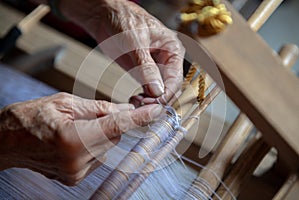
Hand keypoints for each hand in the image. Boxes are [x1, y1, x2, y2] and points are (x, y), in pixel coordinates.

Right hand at [0, 92, 161, 184]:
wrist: (5, 142)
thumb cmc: (29, 118)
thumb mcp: (64, 102)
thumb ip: (99, 108)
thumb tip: (125, 109)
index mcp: (72, 138)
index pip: (116, 126)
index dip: (139, 118)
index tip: (156, 112)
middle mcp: (76, 161)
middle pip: (114, 137)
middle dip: (111, 123)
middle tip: (93, 114)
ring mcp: (76, 173)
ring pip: (108, 148)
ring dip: (102, 134)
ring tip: (78, 127)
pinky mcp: (75, 178)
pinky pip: (98, 157)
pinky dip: (94, 145)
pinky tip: (76, 139)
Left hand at [59, 0, 184, 105]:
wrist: (104, 16)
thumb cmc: (123, 19)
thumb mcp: (135, 42)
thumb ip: (146, 67)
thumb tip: (158, 90)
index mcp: (172, 48)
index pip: (176, 78)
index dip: (167, 93)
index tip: (156, 104)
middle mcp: (166, 60)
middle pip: (170, 87)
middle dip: (158, 99)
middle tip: (144, 107)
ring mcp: (155, 68)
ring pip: (159, 91)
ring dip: (150, 101)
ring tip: (136, 103)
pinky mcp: (143, 73)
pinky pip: (147, 90)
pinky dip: (143, 98)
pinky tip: (134, 100)